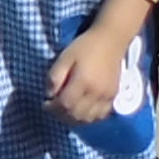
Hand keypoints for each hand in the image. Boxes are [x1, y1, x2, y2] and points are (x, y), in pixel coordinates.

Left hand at [43, 3, 147, 122]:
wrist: (111, 40)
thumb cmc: (85, 46)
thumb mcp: (65, 56)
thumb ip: (55, 76)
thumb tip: (49, 95)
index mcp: (83, 81)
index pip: (65, 105)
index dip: (52, 108)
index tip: (45, 103)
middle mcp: (96, 92)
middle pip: (76, 115)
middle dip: (61, 115)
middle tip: (53, 108)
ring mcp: (107, 96)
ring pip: (88, 118)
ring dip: (74, 119)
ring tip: (66, 110)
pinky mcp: (113, 96)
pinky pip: (100, 115)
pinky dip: (89, 117)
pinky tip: (81, 110)